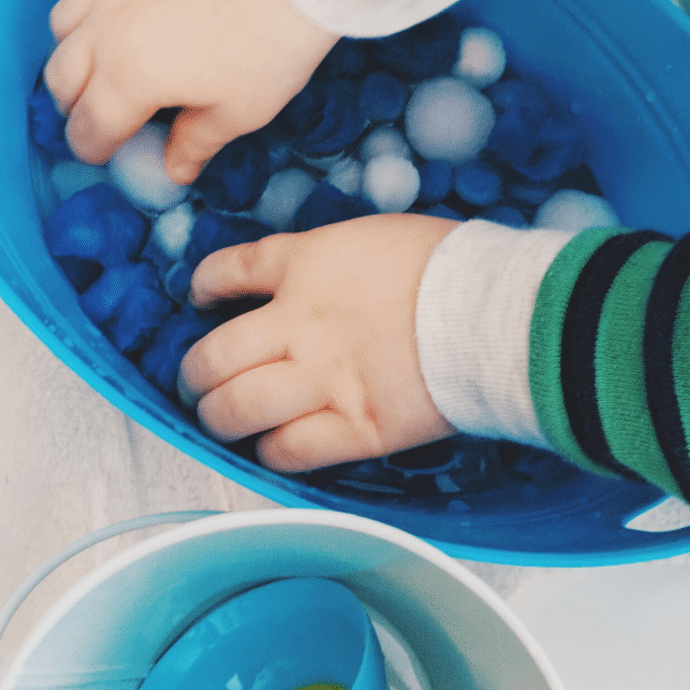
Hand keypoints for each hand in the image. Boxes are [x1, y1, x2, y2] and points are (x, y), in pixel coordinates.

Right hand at [44, 0, 337, 182]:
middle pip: (61, 75)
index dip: (94, 149)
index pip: (89, 126)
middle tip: (105, 114)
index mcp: (129, 77)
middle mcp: (108, 27)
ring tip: (101, 59)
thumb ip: (195, 143)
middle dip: (76, 104)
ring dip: (73, 46)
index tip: (108, 154)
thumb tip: (174, 171)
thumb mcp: (240, 113)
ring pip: (64, 17)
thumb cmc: (271, 48)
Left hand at [178, 213, 459, 472]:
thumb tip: (320, 277)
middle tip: (196, 380)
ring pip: (236, 409)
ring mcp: (321, 380)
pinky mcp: (354, 428)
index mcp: (306, 265)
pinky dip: (269, 452)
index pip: (228, 271)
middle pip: (214, 355)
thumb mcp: (376, 237)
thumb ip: (333, 261)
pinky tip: (270, 446)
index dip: (203, 286)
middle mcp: (298, 324)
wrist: (494, 310)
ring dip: (218, 417)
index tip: (199, 297)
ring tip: (219, 418)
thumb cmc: (450, 262)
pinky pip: (288, 451)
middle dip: (195, 373)